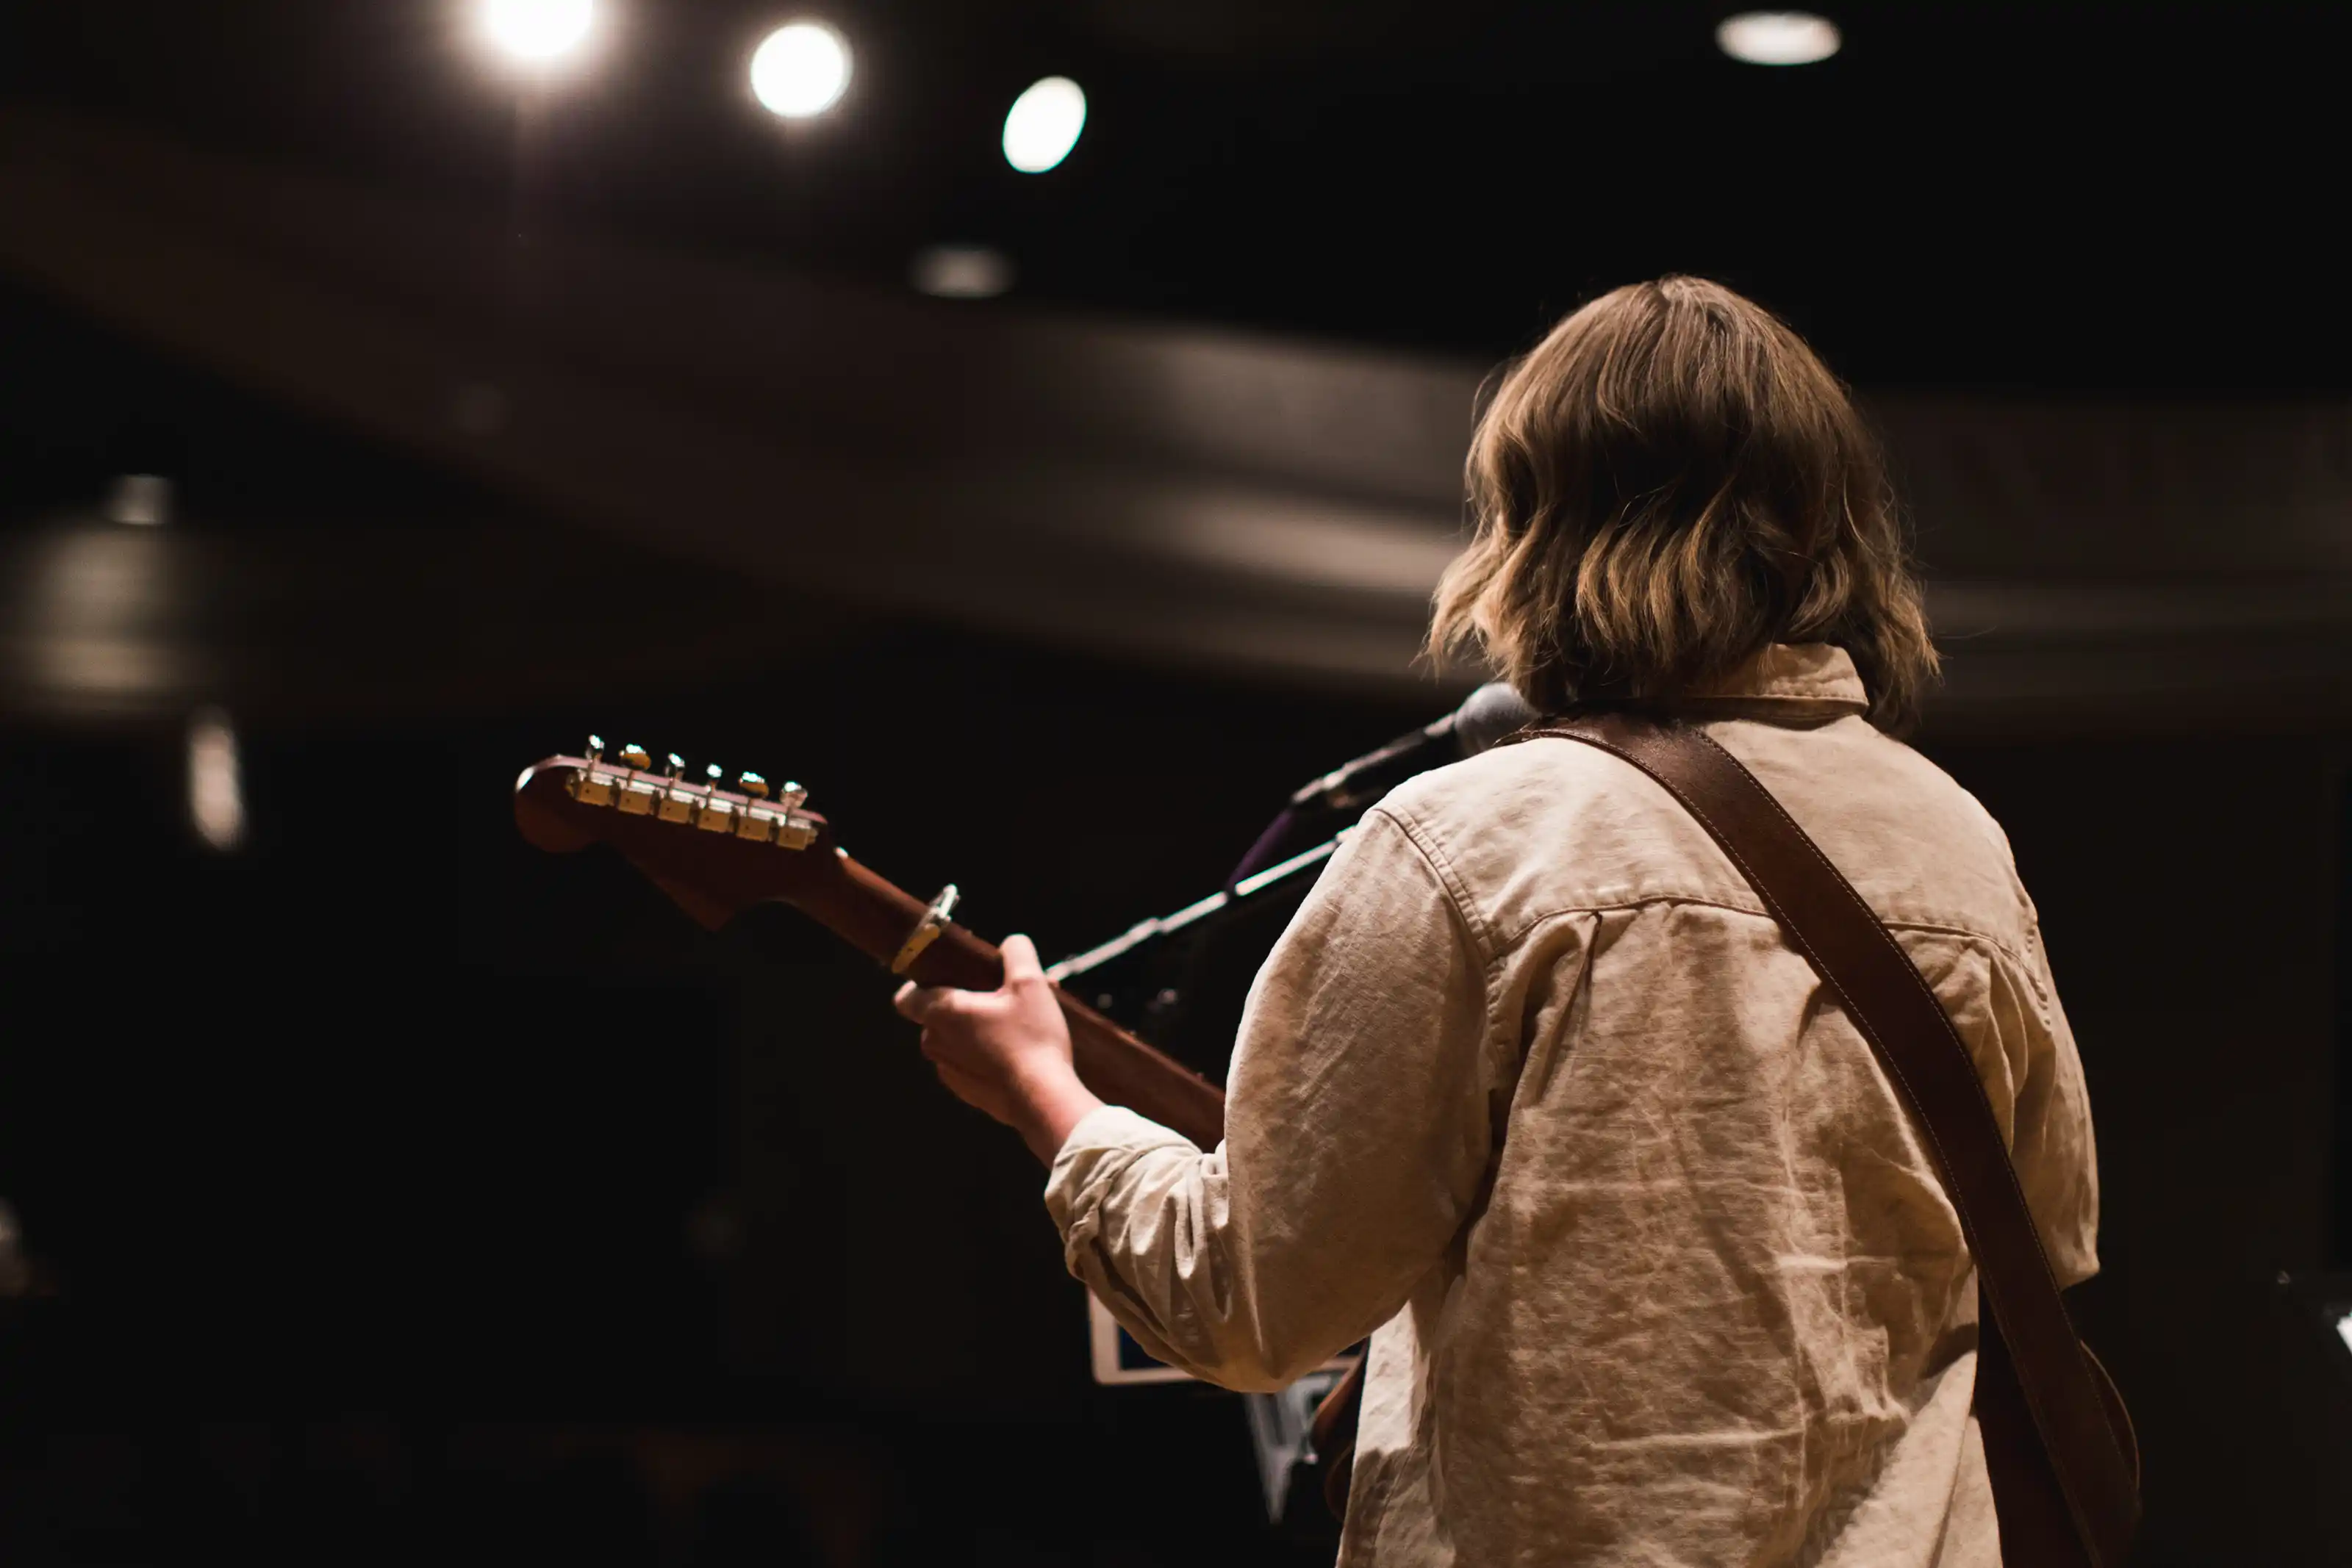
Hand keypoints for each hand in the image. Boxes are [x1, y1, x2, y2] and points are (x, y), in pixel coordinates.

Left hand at [893, 934, 1104, 1162]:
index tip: (949, 978)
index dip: (921, 983)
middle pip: (938, 1014)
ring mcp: (948, 1071)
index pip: (905, 996)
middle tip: (1003, 996)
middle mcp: (935, 1043)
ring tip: (1019, 1023)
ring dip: (978, 1028)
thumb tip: (1012, 943)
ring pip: (956, 1039)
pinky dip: (986, 1054)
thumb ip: (1017, 952)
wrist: (1043, 1101)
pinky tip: (1019, 1051)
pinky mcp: (966, 1091)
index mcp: (940, 1013)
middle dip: (968, 1001)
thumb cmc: (1032, 1039)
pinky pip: (968, 1063)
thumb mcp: (1031, 984)